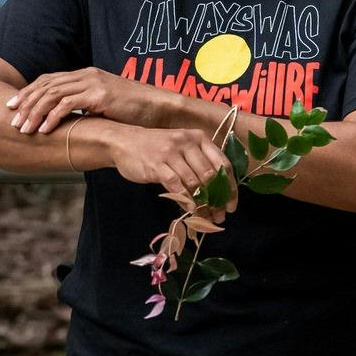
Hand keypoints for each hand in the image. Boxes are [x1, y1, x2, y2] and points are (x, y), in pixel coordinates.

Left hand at [10, 67, 177, 135]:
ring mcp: (92, 83)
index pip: (49, 80)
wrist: (158, 107)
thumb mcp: (105, 104)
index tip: (12, 106)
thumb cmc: (133, 110)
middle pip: (46, 85)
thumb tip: (68, 118)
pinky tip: (45, 129)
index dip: (28, 92)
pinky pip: (68, 105)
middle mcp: (86, 75)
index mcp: (85, 75)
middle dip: (25, 103)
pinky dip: (53, 117)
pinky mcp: (99, 95)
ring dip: (35, 112)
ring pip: (53, 94)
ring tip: (24, 128)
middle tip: (10, 119)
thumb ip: (86, 105)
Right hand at [107, 126, 231, 219]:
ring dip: (203, 204)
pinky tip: (190, 211)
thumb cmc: (157, 148)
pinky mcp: (157, 165)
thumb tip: (219, 193)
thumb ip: (199, 164)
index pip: (222, 163)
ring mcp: (171, 153)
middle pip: (210, 175)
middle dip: (217, 199)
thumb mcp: (182, 148)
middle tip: (219, 216)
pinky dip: (186, 200)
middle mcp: (187, 142)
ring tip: (206, 217)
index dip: (230, 187)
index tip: (231, 205)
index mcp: (199, 138)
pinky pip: (176, 186)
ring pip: (194, 183)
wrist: (124, 142)